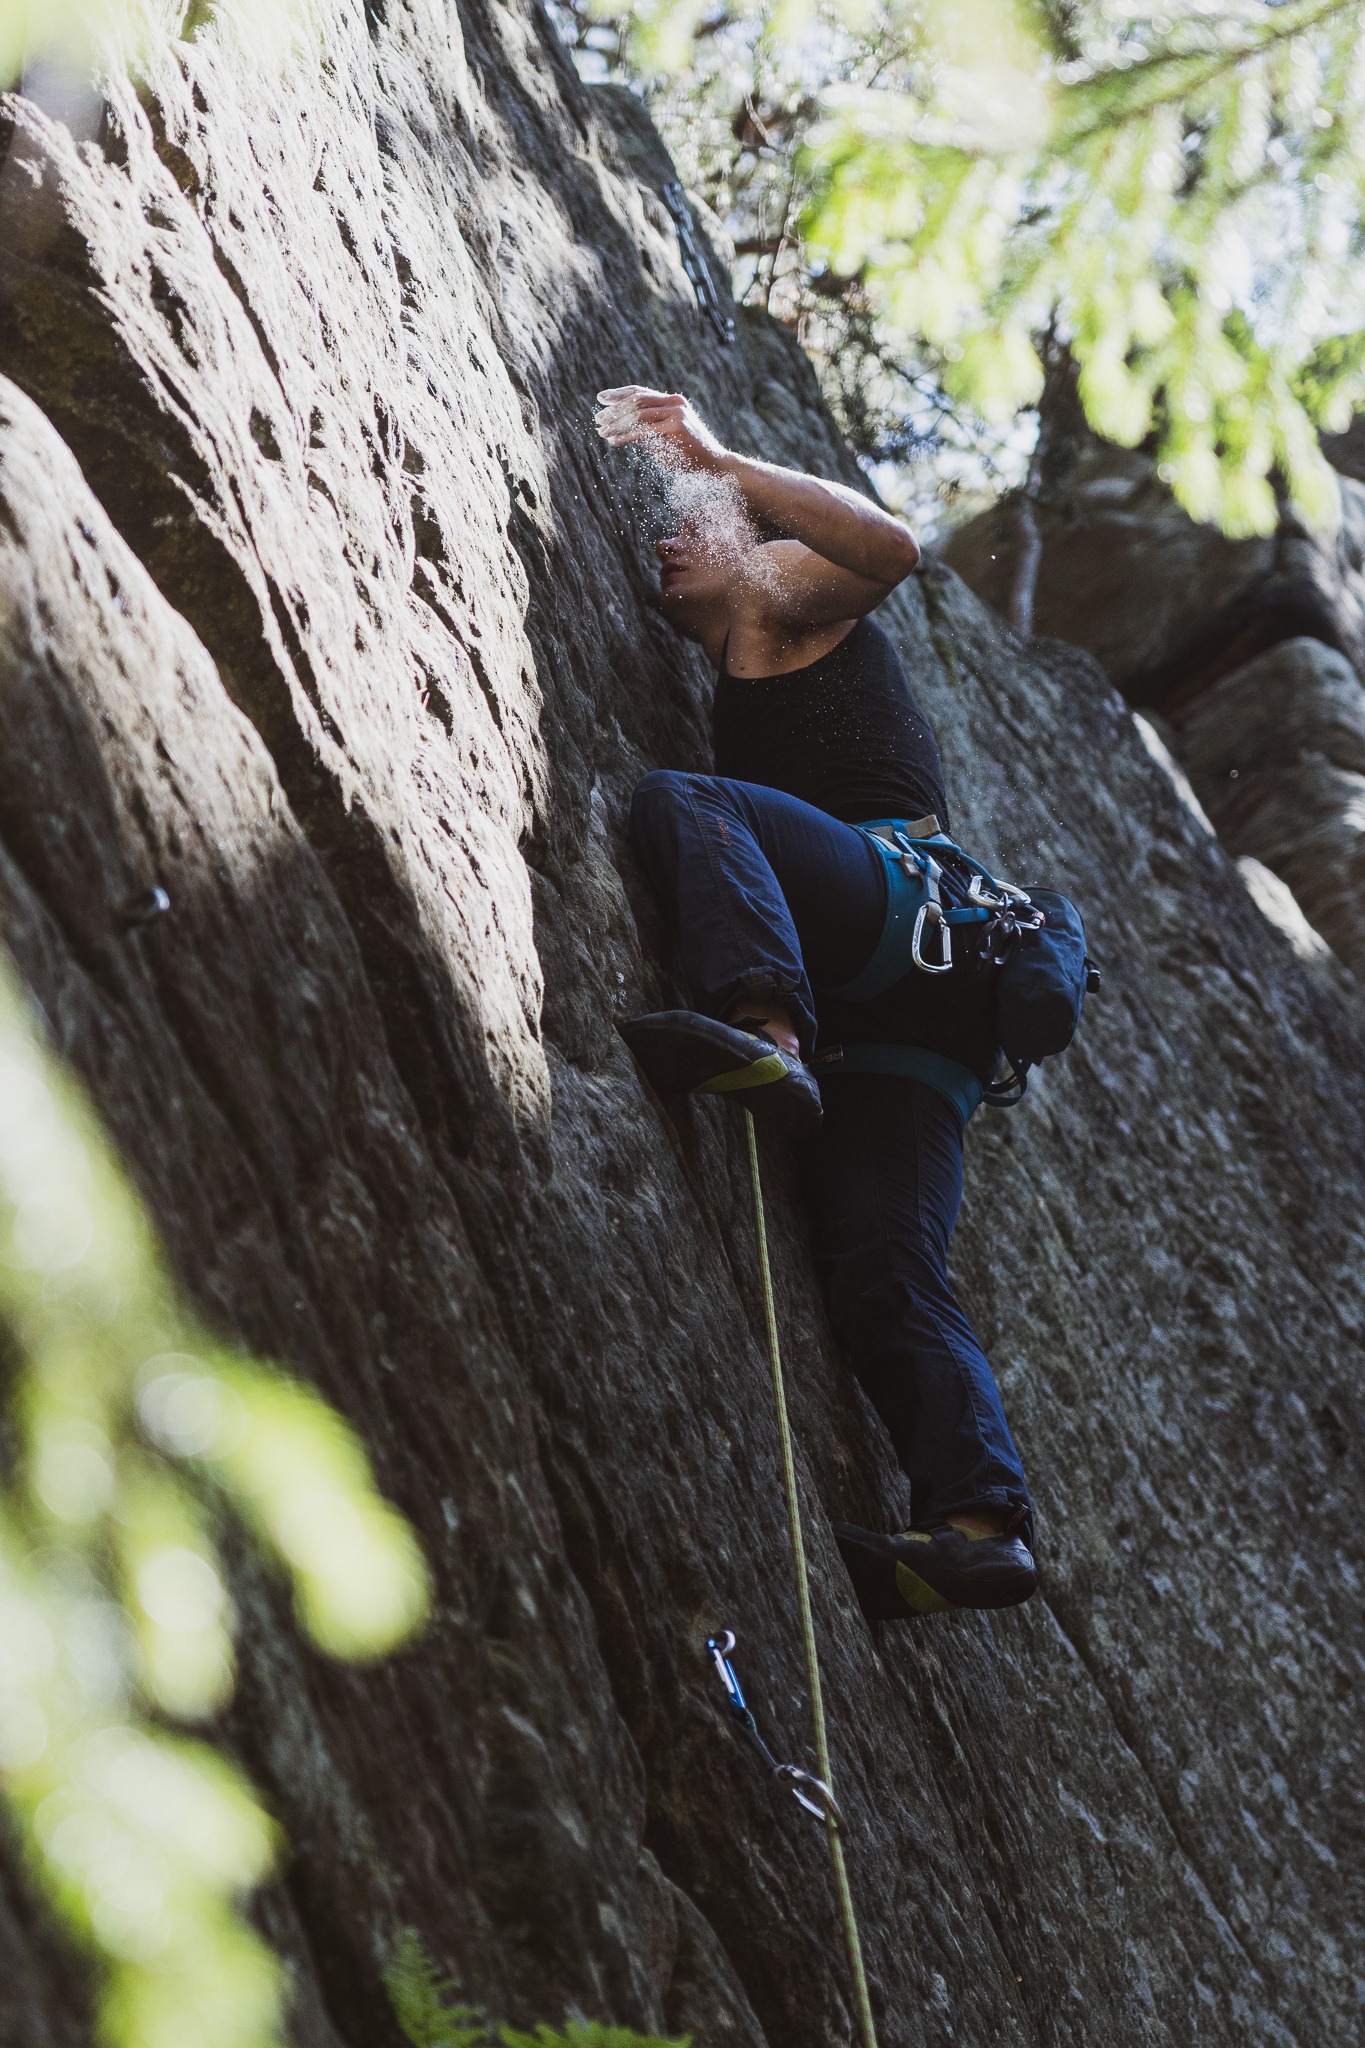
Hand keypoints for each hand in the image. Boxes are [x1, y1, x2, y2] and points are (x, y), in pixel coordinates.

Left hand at [595, 386, 730, 471]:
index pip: (640, 392)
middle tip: (598, 419)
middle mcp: (674, 402)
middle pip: (636, 399)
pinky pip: (644, 430)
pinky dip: (626, 436)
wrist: (715, 466)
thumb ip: (647, 429)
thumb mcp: (665, 438)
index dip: (618, 394)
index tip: (601, 398)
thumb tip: (622, 426)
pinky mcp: (676, 427)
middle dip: (614, 409)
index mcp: (672, 401)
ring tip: (602, 432)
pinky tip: (614, 441)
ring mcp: (676, 413)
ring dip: (617, 423)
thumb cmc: (689, 455)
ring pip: (638, 413)